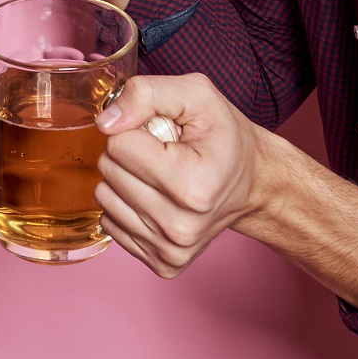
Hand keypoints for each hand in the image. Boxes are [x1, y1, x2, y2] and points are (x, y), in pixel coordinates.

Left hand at [93, 72, 265, 277]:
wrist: (253, 182)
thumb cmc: (224, 137)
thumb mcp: (195, 95)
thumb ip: (145, 94)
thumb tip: (105, 122)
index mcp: (192, 184)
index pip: (119, 146)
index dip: (135, 130)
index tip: (163, 135)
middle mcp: (181, 225)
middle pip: (109, 172)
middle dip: (128, 154)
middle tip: (163, 154)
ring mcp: (172, 250)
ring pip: (104, 199)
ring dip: (125, 179)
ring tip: (160, 175)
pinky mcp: (163, 264)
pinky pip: (111, 223)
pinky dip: (127, 205)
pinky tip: (157, 198)